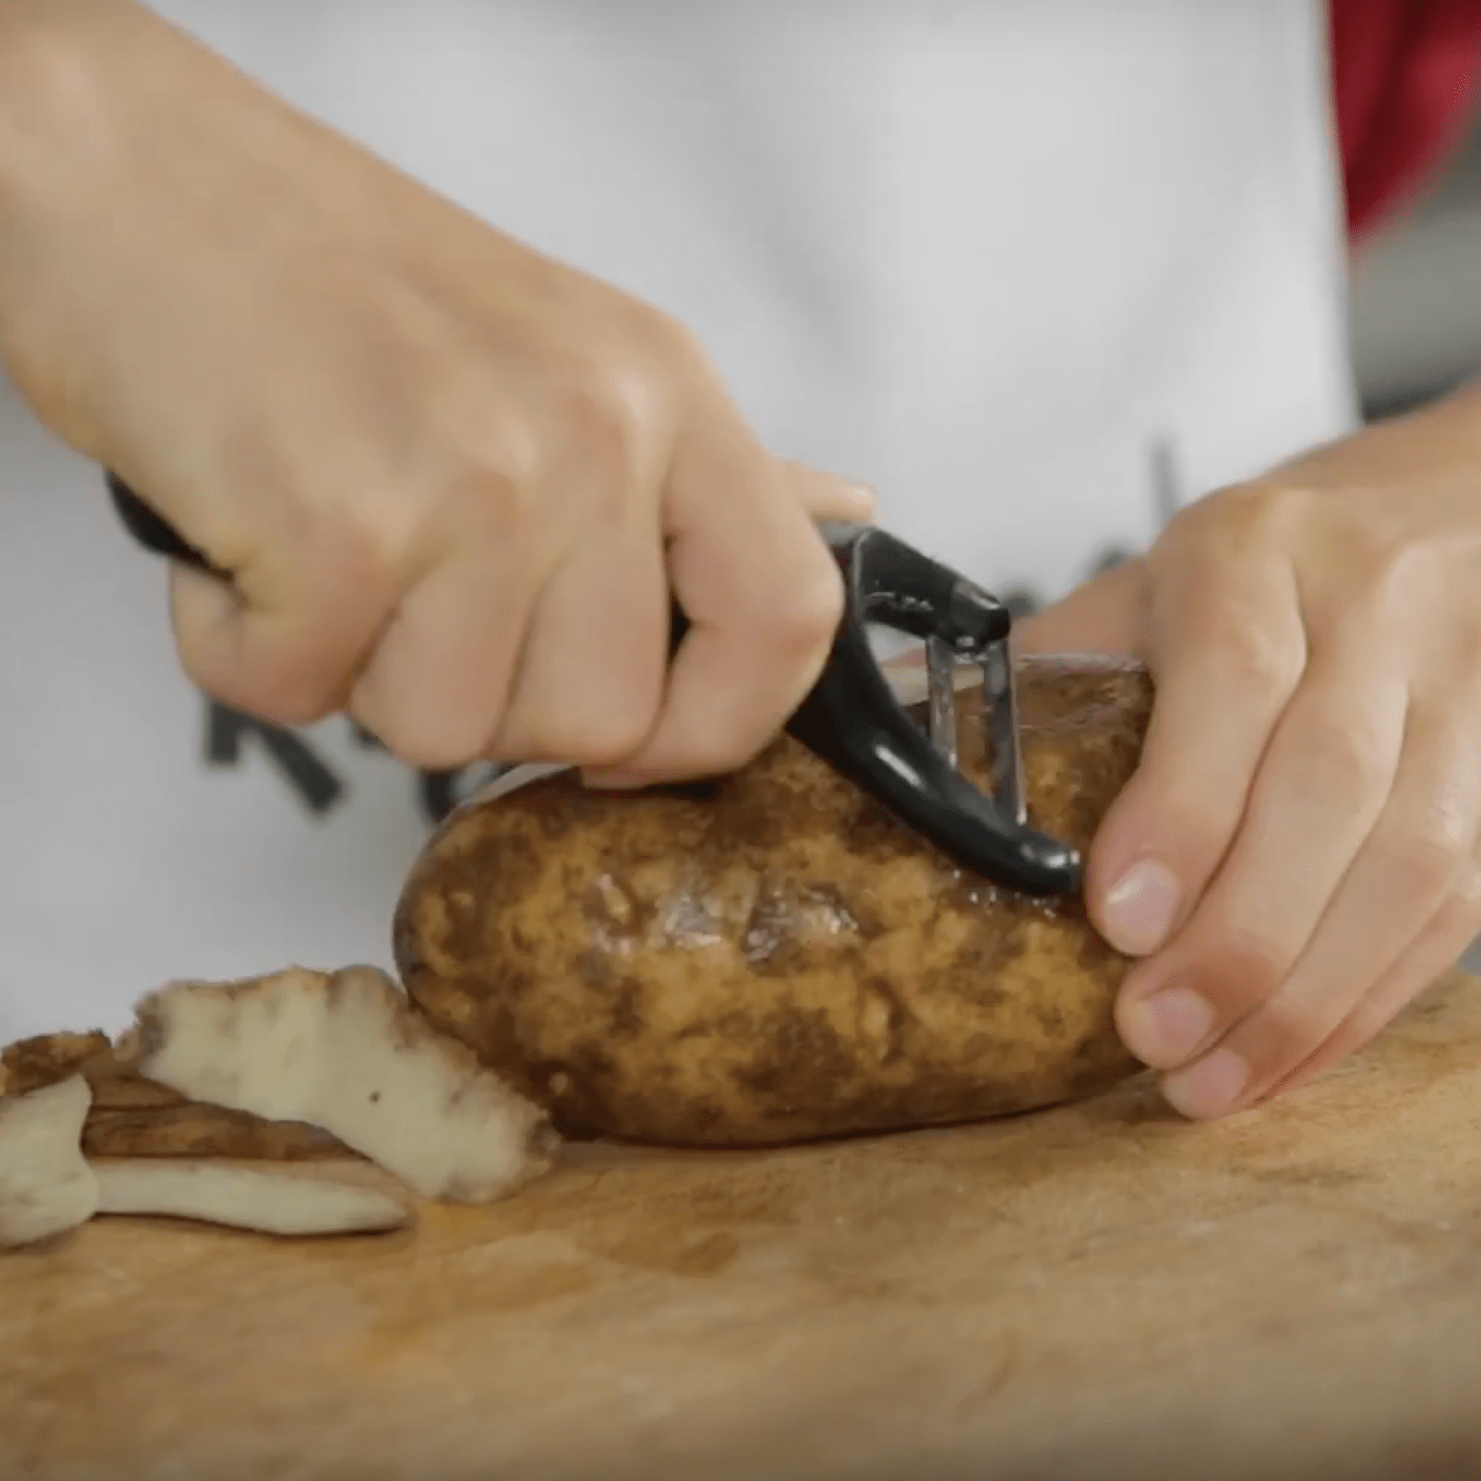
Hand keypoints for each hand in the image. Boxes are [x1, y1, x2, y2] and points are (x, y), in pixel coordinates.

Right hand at [0, 1, 867, 780]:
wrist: (137, 182)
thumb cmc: (342, 284)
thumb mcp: (573, 356)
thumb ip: (709, 472)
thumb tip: (841, 514)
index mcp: (668, 399)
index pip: (786, 621)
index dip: (719, 726)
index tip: (634, 742)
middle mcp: (595, 437)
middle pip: (598, 722)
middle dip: (485, 694)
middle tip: (408, 583)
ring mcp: (475, 482)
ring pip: (449, 733)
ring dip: (361, 669)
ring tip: (321, 539)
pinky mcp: (338, 528)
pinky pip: (303, 698)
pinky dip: (246, 648)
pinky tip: (241, 542)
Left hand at [1017, 394, 1480, 1118]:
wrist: (1446, 509)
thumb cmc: (1258, 568)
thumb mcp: (1139, 587)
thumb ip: (1041, 679)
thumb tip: (882, 765)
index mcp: (1253, 553)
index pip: (1234, 679)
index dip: (1182, 809)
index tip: (1117, 921)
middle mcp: (1374, 607)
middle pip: (1331, 784)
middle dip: (1243, 932)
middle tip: (1154, 1033)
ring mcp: (1462, 687)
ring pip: (1417, 855)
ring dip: (1312, 993)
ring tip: (1214, 1080)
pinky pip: (1461, 897)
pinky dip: (1373, 995)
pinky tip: (1294, 1054)